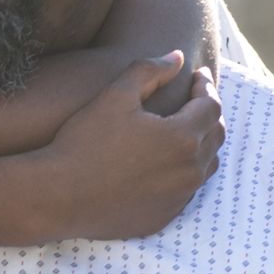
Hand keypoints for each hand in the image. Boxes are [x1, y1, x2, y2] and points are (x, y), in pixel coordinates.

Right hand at [37, 51, 220, 241]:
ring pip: (205, 166)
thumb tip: (177, 57)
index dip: (205, 86)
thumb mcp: (114, 96)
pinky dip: (183, 173)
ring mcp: (178, 197)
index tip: (196, 76)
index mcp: (183, 136)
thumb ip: (149, 70)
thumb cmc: (83, 142)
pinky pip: (185, 191)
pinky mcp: (164, 216)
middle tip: (196, 102)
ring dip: (201, 145)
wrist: (57, 197)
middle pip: (216, 135)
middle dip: (209, 114)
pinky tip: (165, 165)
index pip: (211, 105)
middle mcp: (189, 169)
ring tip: (185, 132)